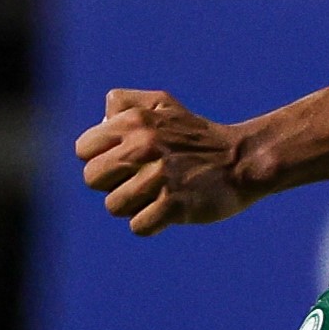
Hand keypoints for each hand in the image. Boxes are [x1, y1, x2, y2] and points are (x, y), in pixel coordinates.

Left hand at [75, 88, 257, 236]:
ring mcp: (158, 176)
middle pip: (92, 179)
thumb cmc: (199, 136)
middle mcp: (143, 146)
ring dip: (134, 206)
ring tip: (159, 194)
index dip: (102, 158)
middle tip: (142, 180)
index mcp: (135, 121)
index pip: (83, 149)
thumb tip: (102, 119)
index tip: (127, 161)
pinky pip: (138, 226)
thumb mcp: (165, 104)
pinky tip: (171, 210)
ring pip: (113, 206)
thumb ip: (127, 103)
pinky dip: (153, 224)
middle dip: (113, 184)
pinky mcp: (173, 204)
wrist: (245, 159)